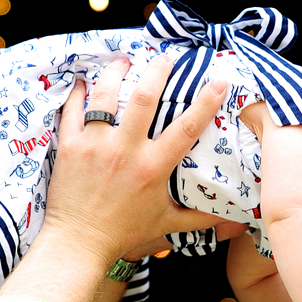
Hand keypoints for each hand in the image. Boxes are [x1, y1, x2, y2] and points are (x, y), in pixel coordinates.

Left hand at [43, 55, 228, 270]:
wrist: (78, 243)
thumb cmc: (123, 233)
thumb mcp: (165, 223)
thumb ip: (199, 216)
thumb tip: (232, 218)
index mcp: (153, 167)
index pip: (187, 127)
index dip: (206, 101)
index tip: (218, 80)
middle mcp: (125, 151)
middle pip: (143, 98)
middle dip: (156, 71)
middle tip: (164, 58)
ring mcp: (95, 146)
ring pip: (105, 97)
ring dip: (115, 73)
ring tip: (123, 61)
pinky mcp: (69, 147)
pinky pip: (72, 111)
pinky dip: (78, 93)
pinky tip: (84, 81)